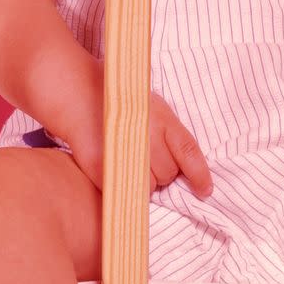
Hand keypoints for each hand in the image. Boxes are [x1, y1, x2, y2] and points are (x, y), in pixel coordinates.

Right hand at [59, 89, 213, 199]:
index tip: (206, 191)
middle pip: (168, 173)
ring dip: (142, 183)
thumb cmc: (115, 100)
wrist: (77, 93)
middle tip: (144, 159)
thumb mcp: (149, 105)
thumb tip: (180, 162)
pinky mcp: (104, 166)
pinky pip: (124, 190)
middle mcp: (147, 134)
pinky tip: (115, 169)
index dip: (200, 175)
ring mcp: (125, 151)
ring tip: (128, 161)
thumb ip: (165, 130)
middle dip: (162, 173)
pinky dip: (122, 187)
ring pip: (148, 186)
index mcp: (162, 118)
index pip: (188, 151)